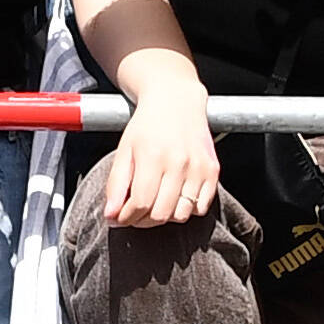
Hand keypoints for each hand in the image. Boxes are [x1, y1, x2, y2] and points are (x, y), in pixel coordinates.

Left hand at [104, 79, 219, 229]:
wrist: (177, 101)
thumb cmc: (147, 126)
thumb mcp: (124, 150)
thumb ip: (116, 184)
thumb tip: (111, 216)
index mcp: (153, 155)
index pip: (140, 203)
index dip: (127, 217)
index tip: (120, 217)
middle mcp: (179, 162)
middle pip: (161, 214)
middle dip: (143, 221)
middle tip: (135, 213)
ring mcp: (199, 167)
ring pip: (181, 215)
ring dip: (165, 217)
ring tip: (155, 204)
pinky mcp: (213, 171)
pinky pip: (201, 208)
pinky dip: (187, 210)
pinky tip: (174, 197)